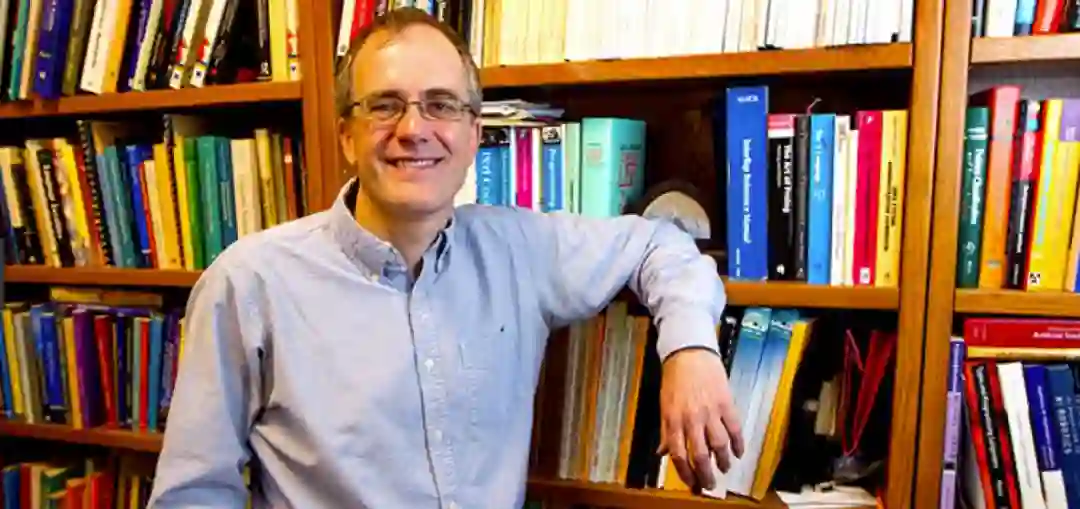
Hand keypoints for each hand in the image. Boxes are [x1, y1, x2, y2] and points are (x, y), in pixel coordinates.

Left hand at [657, 348, 743, 490]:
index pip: (679, 454)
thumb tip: (662, 452)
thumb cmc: (675, 379)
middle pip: (700, 454)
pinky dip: (738, 443)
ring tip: (724, 468)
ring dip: (723, 461)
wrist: (689, 353)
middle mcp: (691, 418)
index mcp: (673, 420)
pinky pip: (734, 429)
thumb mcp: (664, 406)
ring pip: (719, 445)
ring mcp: (710, 411)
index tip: (691, 482)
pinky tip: (738, 452)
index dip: (686, 473)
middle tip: (710, 483)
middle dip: (706, 474)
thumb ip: (665, 431)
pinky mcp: (725, 403)